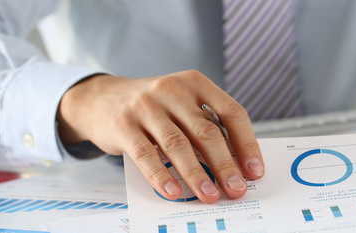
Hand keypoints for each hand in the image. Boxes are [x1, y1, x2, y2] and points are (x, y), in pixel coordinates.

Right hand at [57, 70, 264, 202]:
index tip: (255, 170)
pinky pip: (146, 155)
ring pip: (178, 145)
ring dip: (197, 175)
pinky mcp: (123, 125)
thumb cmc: (153, 107)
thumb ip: (205, 126)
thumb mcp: (182, 105)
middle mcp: (172, 89)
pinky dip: (161, 176)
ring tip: (210, 195)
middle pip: (207, 131)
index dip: (247, 143)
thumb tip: (235, 166)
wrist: (101, 99)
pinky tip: (173, 192)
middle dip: (225, 165)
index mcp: (195, 82)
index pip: (231, 112)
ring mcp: (146, 106)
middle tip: (237, 189)